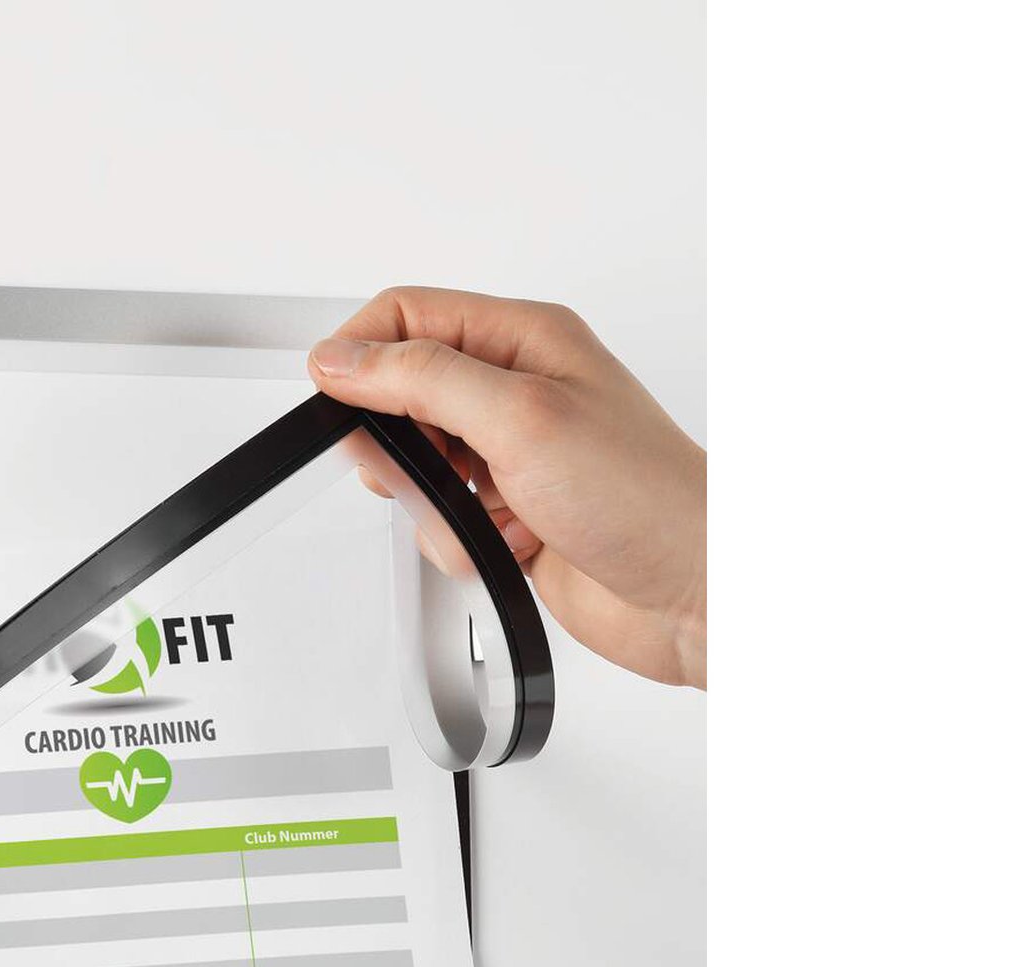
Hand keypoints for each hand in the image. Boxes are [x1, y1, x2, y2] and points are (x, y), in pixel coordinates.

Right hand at [309, 287, 705, 688]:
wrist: (694, 589)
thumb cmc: (645, 496)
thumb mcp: (520, 416)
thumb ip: (423, 380)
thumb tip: (346, 359)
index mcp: (524, 340)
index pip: (408, 316)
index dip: (359, 353)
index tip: (334, 401)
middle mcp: (516, 393)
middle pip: (401, 396)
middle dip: (397, 448)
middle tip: (427, 474)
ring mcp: (512, 458)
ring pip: (417, 471)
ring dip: (435, 507)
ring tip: (483, 516)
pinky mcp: (510, 517)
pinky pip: (443, 525)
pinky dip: (462, 545)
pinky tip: (508, 546)